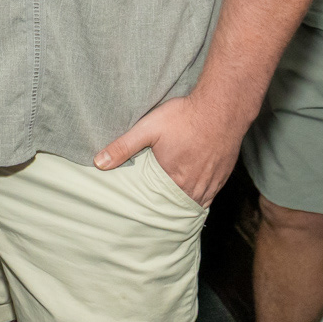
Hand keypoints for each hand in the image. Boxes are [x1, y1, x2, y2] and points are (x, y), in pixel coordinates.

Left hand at [94, 91, 246, 206]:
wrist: (222, 107)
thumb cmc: (184, 116)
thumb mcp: (147, 128)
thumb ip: (123, 147)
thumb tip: (99, 163)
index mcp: (174, 179)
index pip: (158, 204)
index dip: (149, 208)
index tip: (140, 212)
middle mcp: (194, 185)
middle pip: (177, 206)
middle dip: (166, 210)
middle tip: (154, 214)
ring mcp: (212, 181)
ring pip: (196, 203)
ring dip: (183, 205)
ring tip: (170, 209)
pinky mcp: (223, 174)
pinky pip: (211, 195)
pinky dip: (201, 199)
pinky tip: (192, 196)